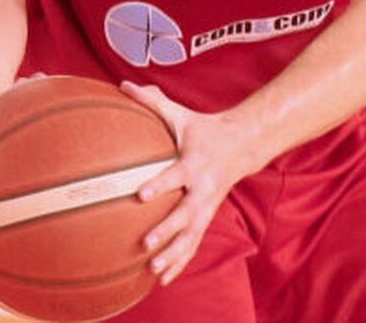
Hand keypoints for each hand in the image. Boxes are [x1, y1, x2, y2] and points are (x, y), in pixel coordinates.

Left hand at [120, 82, 262, 286]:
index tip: (140, 194)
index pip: (175, 175)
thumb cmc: (203, 129)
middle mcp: (202, 188)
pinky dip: (180, 263)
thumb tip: (122, 85)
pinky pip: (193, 244)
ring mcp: (207, 206)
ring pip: (191, 235)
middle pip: (185, 213)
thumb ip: (152, 102)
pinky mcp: (207, 218)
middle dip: (166, 230)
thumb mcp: (180, 114)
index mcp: (194, 163)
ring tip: (153, 270)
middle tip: (145, 244)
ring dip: (173, 255)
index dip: (159, 184)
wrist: (243, 145)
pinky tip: (162, 280)